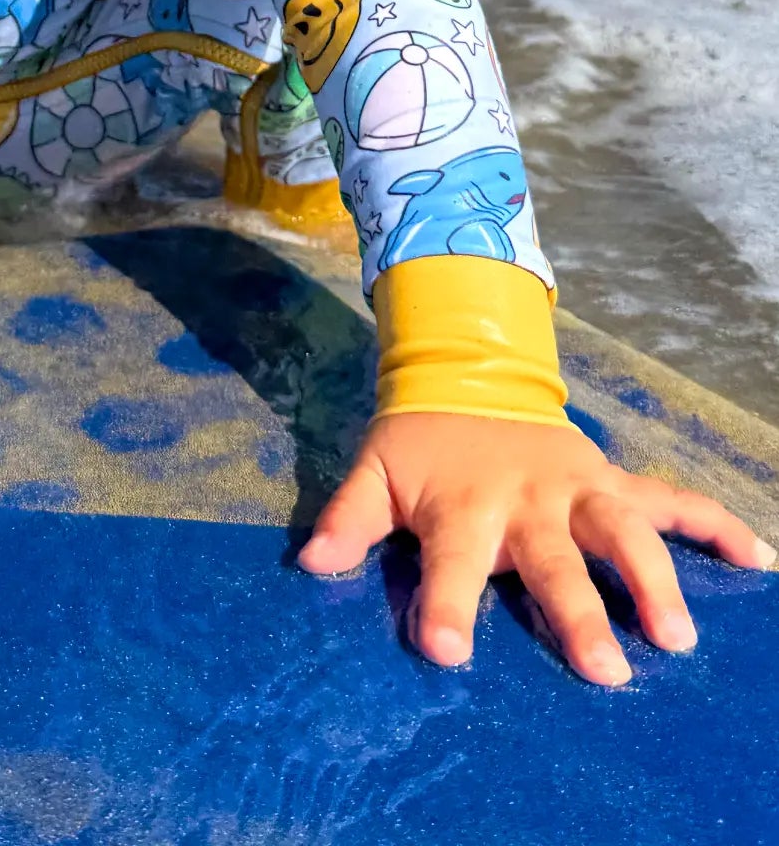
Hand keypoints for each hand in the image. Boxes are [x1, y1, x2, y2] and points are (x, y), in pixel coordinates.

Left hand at [297, 412, 775, 684]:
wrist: (467, 371)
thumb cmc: (420, 442)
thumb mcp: (374, 471)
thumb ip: (347, 518)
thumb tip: (310, 564)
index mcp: (464, 504)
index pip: (451, 561)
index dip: (445, 604)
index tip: (445, 650)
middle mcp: (527, 498)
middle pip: (553, 561)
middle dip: (577, 613)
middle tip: (604, 672)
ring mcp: (577, 487)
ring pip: (623, 532)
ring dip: (653, 579)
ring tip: (678, 636)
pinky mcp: (610, 480)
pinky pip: (671, 501)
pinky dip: (716, 525)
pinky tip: (758, 557)